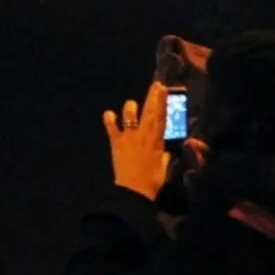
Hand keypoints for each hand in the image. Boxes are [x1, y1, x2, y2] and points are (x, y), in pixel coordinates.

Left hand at [103, 81, 169, 199]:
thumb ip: (163, 156)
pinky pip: (111, 126)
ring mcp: (128, 136)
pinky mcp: (116, 141)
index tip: (163, 89)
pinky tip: (109, 114)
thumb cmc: (152, 180)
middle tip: (156, 84)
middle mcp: (143, 134)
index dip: (162, 102)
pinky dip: (109, 119)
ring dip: (130, 108)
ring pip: (130, 114)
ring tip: (131, 105)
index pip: (161, 117)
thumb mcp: (162, 166)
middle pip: (149, 111)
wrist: (134, 189)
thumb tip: (165, 151)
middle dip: (152, 97)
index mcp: (157, 140)